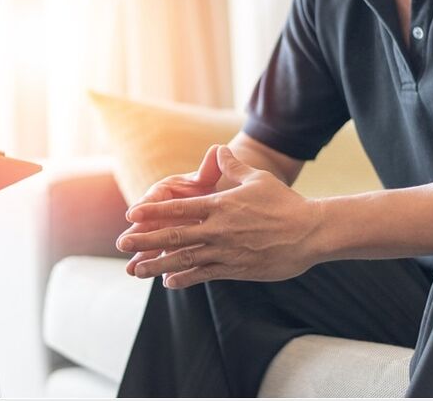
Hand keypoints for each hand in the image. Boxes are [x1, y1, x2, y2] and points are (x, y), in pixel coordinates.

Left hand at [117, 146, 323, 287]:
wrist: (310, 233)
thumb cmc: (284, 203)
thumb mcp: (257, 179)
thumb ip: (233, 166)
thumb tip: (219, 149)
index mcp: (220, 206)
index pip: (178, 209)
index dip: (152, 212)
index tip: (131, 215)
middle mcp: (218, 230)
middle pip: (174, 236)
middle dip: (144, 240)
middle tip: (121, 243)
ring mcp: (225, 252)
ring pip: (184, 259)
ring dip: (157, 265)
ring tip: (136, 270)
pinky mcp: (236, 269)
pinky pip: (204, 275)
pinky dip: (185, 278)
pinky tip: (168, 282)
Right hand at [118, 145, 222, 275]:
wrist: (212, 202)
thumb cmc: (205, 186)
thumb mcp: (206, 178)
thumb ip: (209, 168)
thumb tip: (217, 150)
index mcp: (165, 192)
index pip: (153, 199)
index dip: (144, 206)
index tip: (133, 214)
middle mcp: (160, 212)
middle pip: (147, 225)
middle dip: (136, 236)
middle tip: (123, 244)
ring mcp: (164, 230)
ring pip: (152, 245)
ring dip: (142, 257)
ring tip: (131, 271)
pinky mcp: (170, 246)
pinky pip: (165, 258)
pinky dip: (162, 268)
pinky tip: (161, 281)